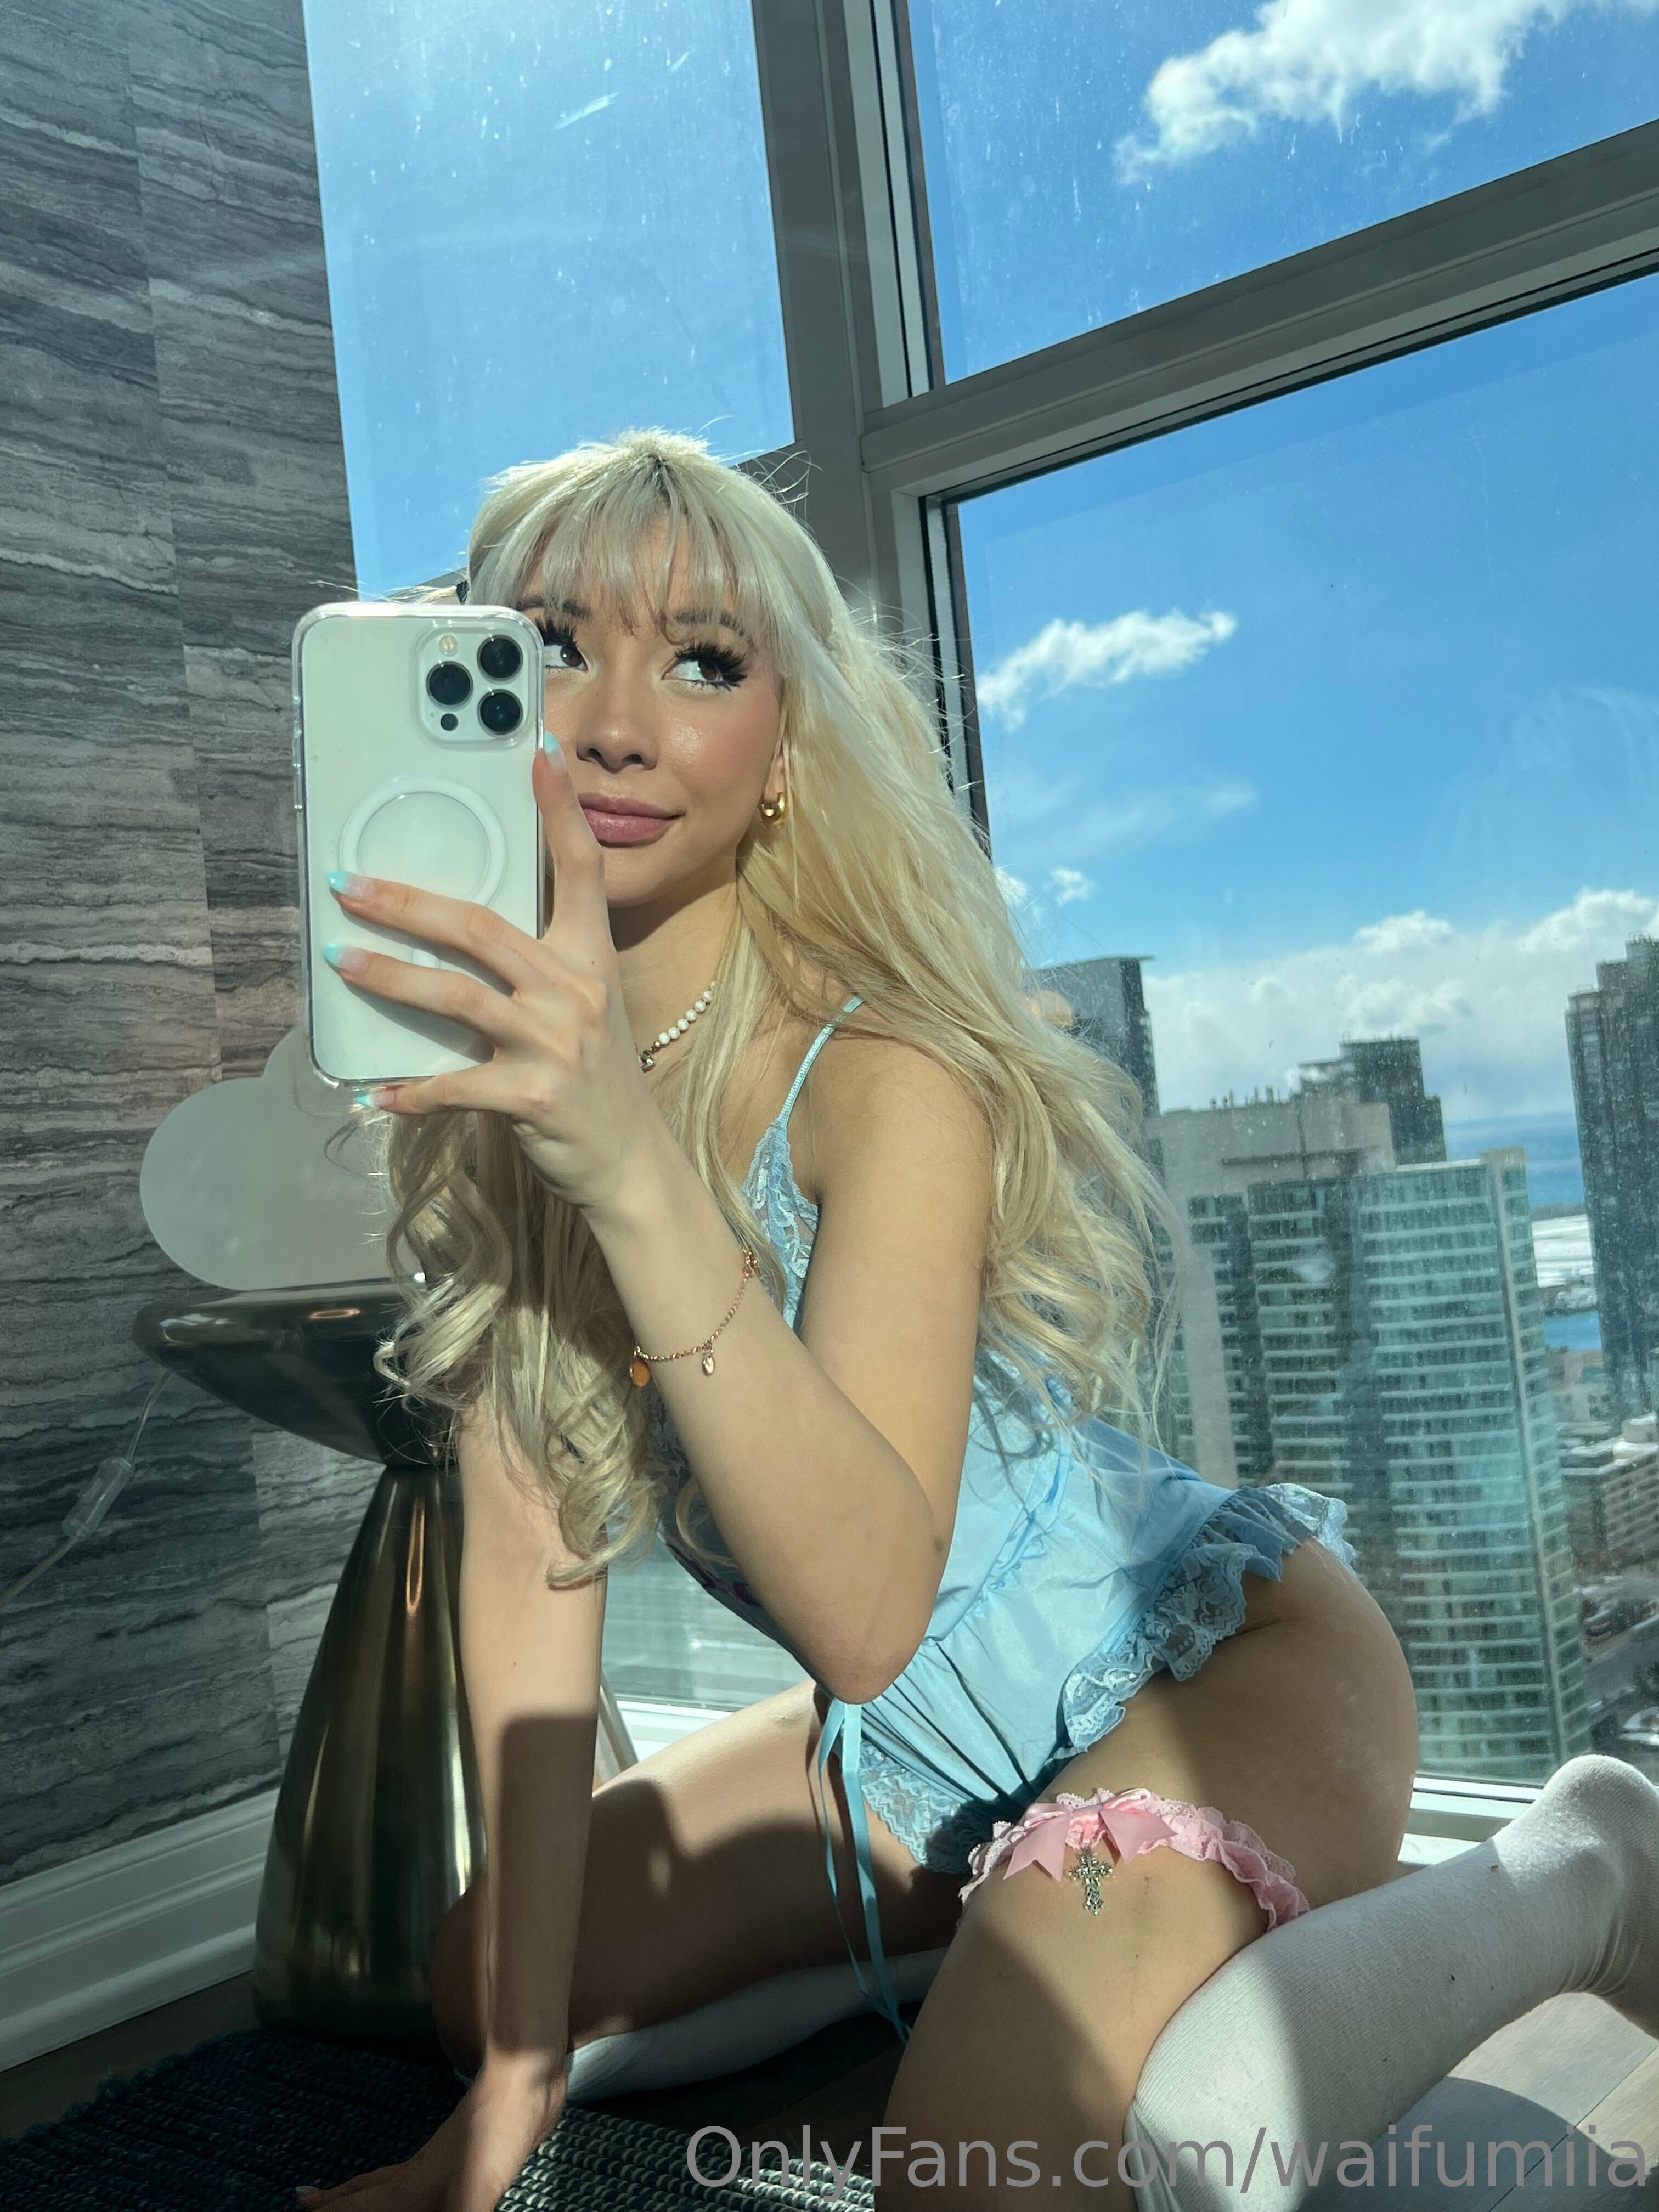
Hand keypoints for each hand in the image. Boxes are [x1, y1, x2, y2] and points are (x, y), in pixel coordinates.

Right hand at [295, 2057, 566, 2211]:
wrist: (528, 2079)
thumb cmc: (501, 2129)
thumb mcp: (479, 2187)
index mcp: (416, 2184)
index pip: (363, 2204)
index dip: (334, 2209)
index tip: (300, 2204)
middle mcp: (422, 2172)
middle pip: (368, 2189)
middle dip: (336, 2201)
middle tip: (305, 2201)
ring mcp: (444, 2158)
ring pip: (391, 2178)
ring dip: (364, 2189)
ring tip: (346, 2193)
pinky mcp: (469, 2150)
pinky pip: (421, 2169)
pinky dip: (404, 2178)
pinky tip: (421, 2179)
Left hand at [324, 742, 657, 1212]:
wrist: (630, 1161)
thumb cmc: (596, 1079)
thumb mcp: (583, 1007)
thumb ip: (536, 967)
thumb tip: (456, 932)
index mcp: (591, 958)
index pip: (581, 869)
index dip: (559, 810)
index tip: (537, 753)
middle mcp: (575, 990)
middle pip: (481, 928)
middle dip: (407, 903)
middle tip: (349, 886)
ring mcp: (553, 1043)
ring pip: (456, 996)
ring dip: (389, 978)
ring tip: (340, 963)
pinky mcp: (532, 1095)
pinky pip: (454, 1085)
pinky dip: (411, 1090)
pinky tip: (377, 1092)